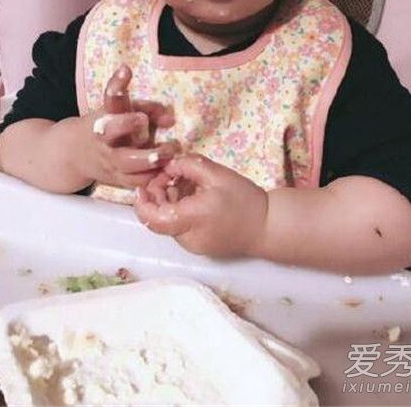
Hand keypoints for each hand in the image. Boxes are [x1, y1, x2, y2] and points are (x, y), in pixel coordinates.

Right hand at [73, 64, 179, 189]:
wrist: (74, 155)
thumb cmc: (109, 126)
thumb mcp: (121, 112)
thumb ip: (147, 109)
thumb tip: (170, 118)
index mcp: (106, 115)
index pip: (109, 97)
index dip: (117, 85)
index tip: (126, 71)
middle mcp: (105, 138)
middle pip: (111, 131)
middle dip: (127, 124)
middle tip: (144, 121)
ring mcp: (110, 160)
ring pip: (127, 163)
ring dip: (149, 159)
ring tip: (169, 153)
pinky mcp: (117, 179)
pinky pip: (136, 182)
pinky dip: (151, 178)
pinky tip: (167, 172)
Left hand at [134, 154, 267, 257]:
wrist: (268, 226)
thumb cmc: (245, 200)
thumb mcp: (217, 175)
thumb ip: (189, 166)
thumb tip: (169, 164)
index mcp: (192, 219)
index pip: (153, 218)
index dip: (142, 202)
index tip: (144, 184)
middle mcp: (187, 238)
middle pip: (158, 219)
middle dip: (156, 196)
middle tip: (169, 176)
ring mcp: (192, 246)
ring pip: (168, 223)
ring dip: (167, 202)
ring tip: (182, 183)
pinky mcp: (198, 246)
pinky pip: (180, 227)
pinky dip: (179, 210)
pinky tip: (191, 196)